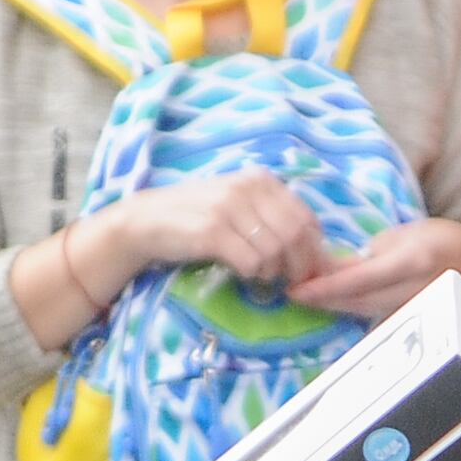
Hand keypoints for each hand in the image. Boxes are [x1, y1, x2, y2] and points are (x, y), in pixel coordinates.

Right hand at [90, 171, 328, 295]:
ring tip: (260, 275)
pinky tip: (242, 272)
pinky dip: (253, 274)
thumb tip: (313, 248)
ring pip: (275, 250)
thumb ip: (272, 217)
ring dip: (273, 271)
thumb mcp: (238, 205)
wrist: (146, 221)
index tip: (309, 269)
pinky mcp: (213, 231)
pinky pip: (251, 262)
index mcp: (260, 180)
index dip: (314, 248)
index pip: (305, 217)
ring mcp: (229, 208)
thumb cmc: (196, 216)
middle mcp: (248, 188)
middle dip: (299, 265)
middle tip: (290, 281)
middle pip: (295, 235)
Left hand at [289, 218, 460, 319]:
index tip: (297, 290)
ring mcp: (418, 312)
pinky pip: (379, 320)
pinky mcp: (418, 324)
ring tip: (311, 297)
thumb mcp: (410, 236)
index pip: (358, 280)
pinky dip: (357, 313)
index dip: (324, 288)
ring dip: (337, 306)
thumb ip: (371, 254)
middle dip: (324, 299)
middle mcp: (416, 291)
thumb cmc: (449, 245)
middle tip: (295, 293)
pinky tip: (340, 306)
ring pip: (365, 314)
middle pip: (358, 301)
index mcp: (414, 262)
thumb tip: (332, 268)